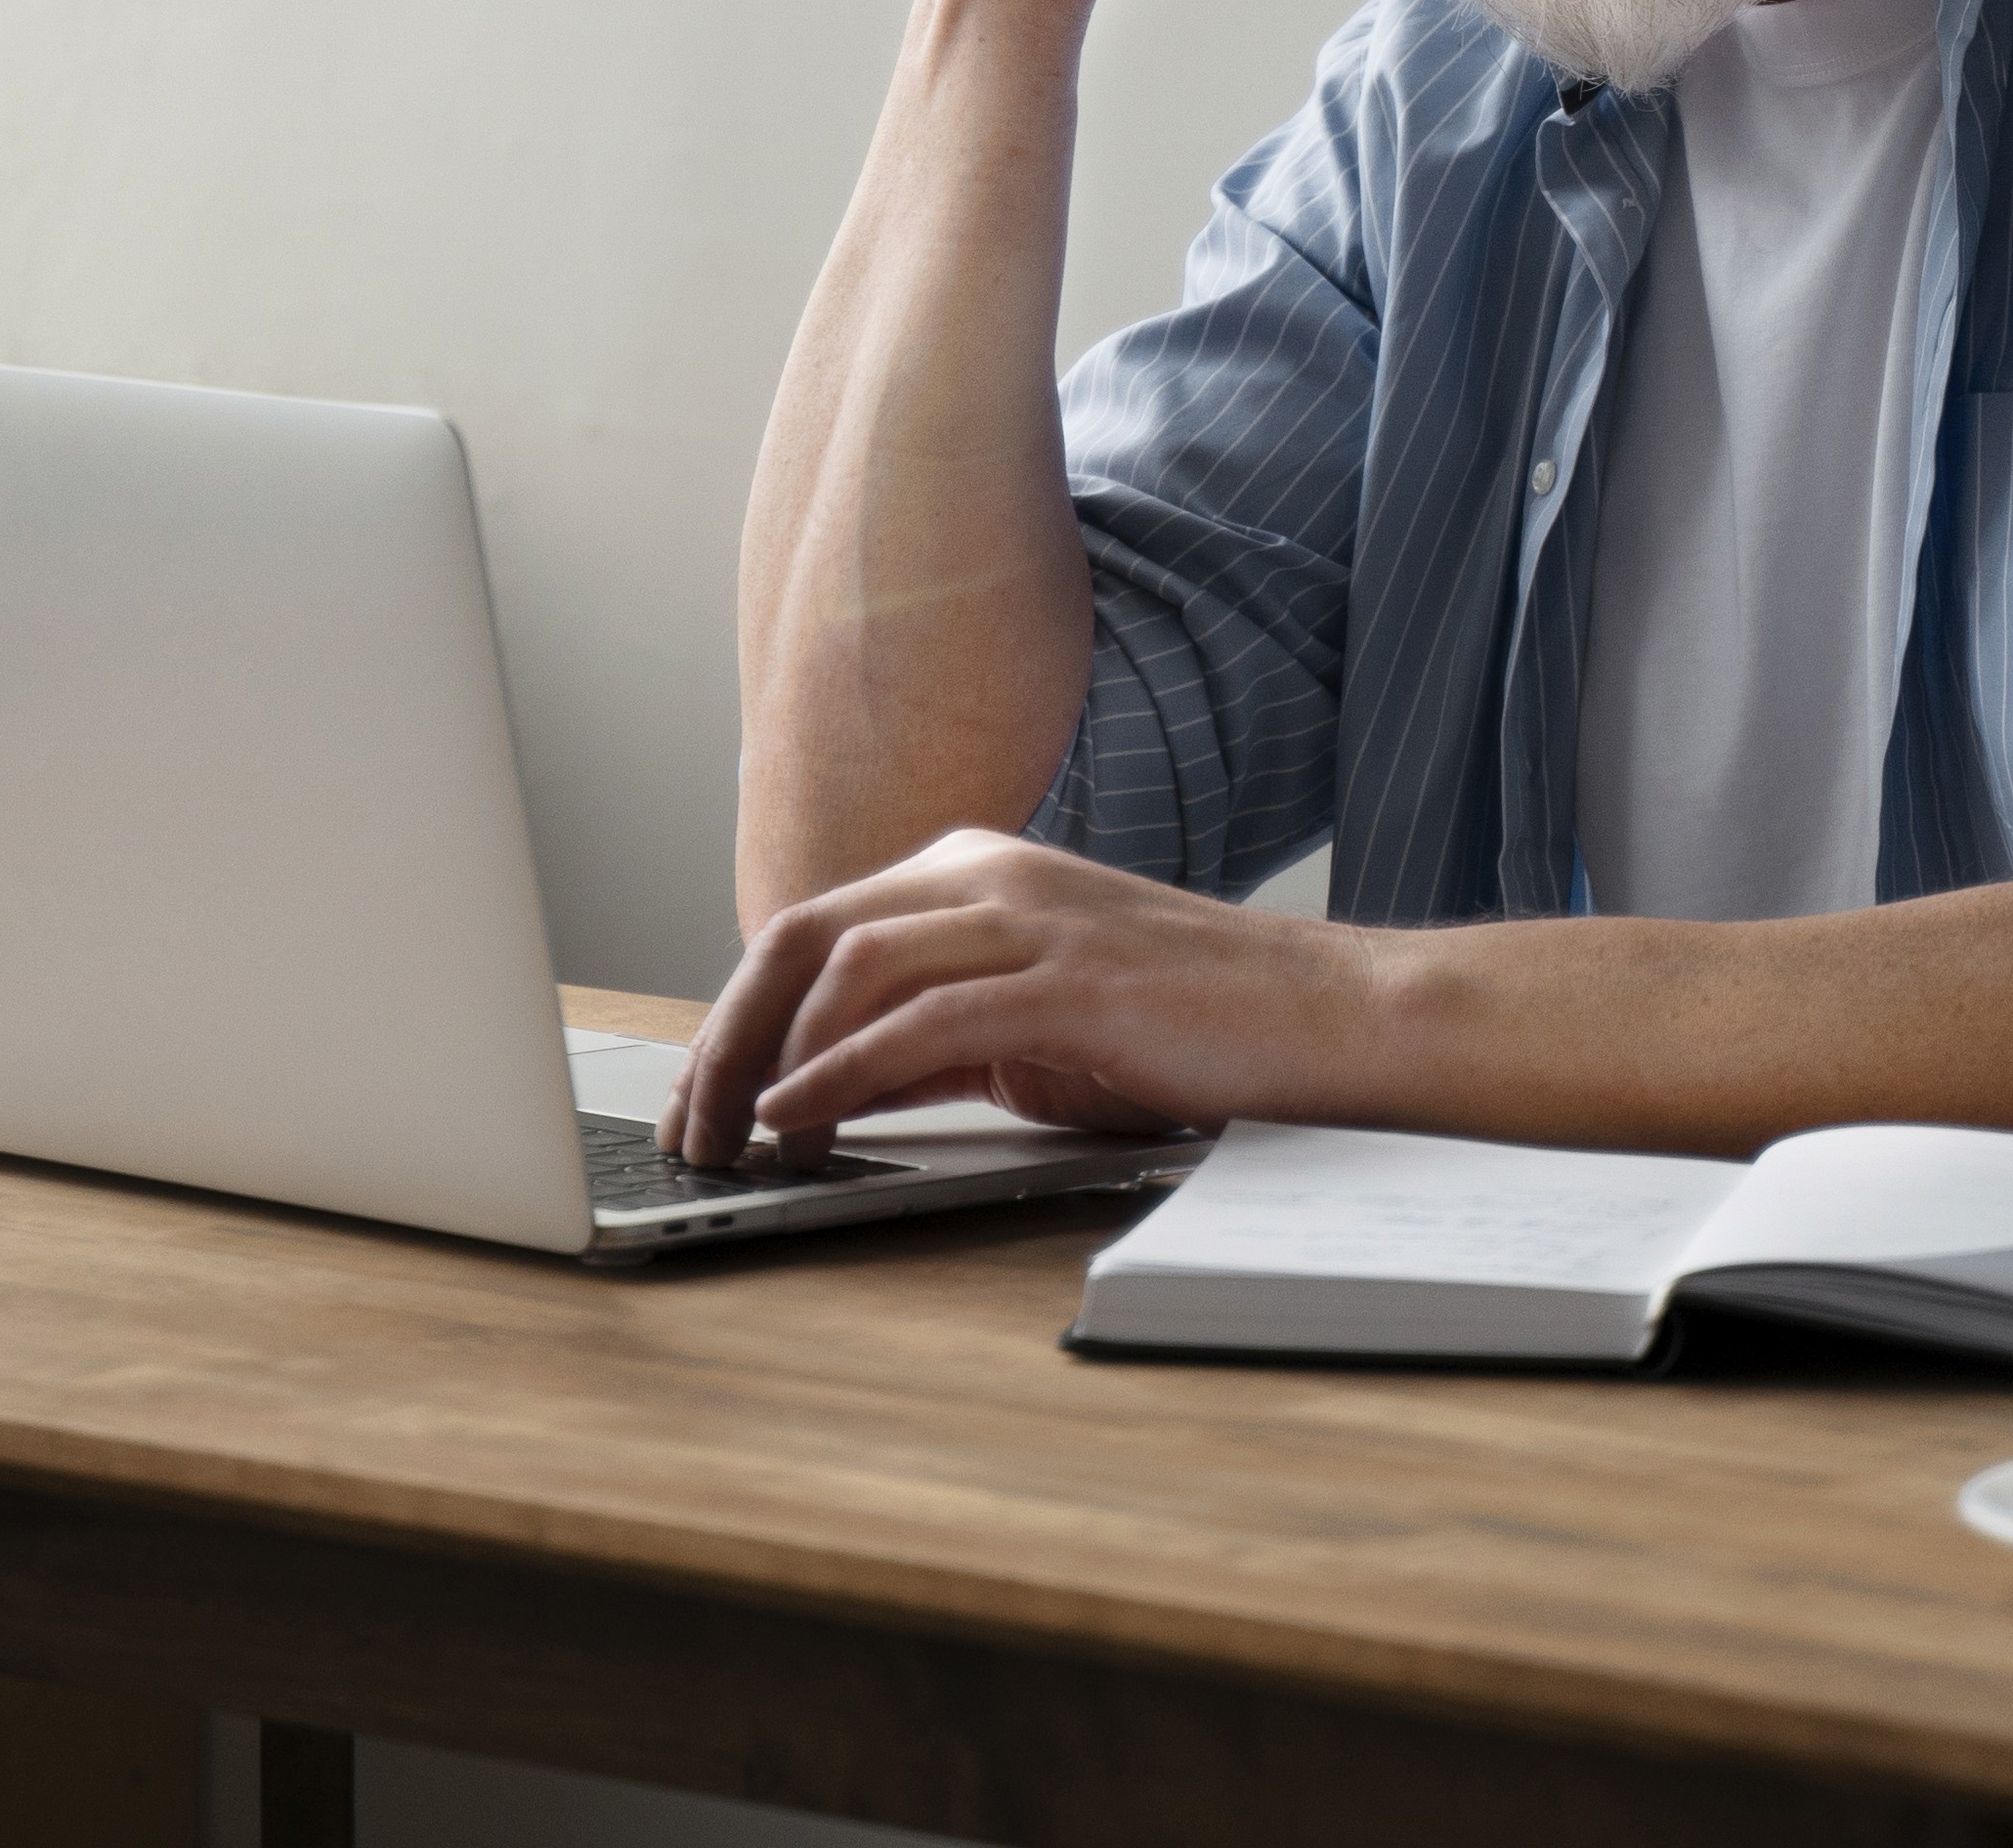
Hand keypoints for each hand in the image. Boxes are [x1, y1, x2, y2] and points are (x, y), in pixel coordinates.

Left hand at [659, 829, 1381, 1163]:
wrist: (1325, 1019)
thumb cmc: (1187, 1029)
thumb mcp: (1031, 1028)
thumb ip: (931, 1039)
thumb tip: (823, 1087)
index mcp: (972, 874)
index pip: (811, 931)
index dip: (736, 1016)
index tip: (698, 1098)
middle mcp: (988, 875)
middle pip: (803, 937)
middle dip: (726, 1035)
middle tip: (687, 1125)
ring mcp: (1029, 919)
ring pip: (846, 968)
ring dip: (770, 1062)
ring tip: (736, 1138)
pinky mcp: (1067, 980)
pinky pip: (922, 1021)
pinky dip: (843, 1073)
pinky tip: (802, 1121)